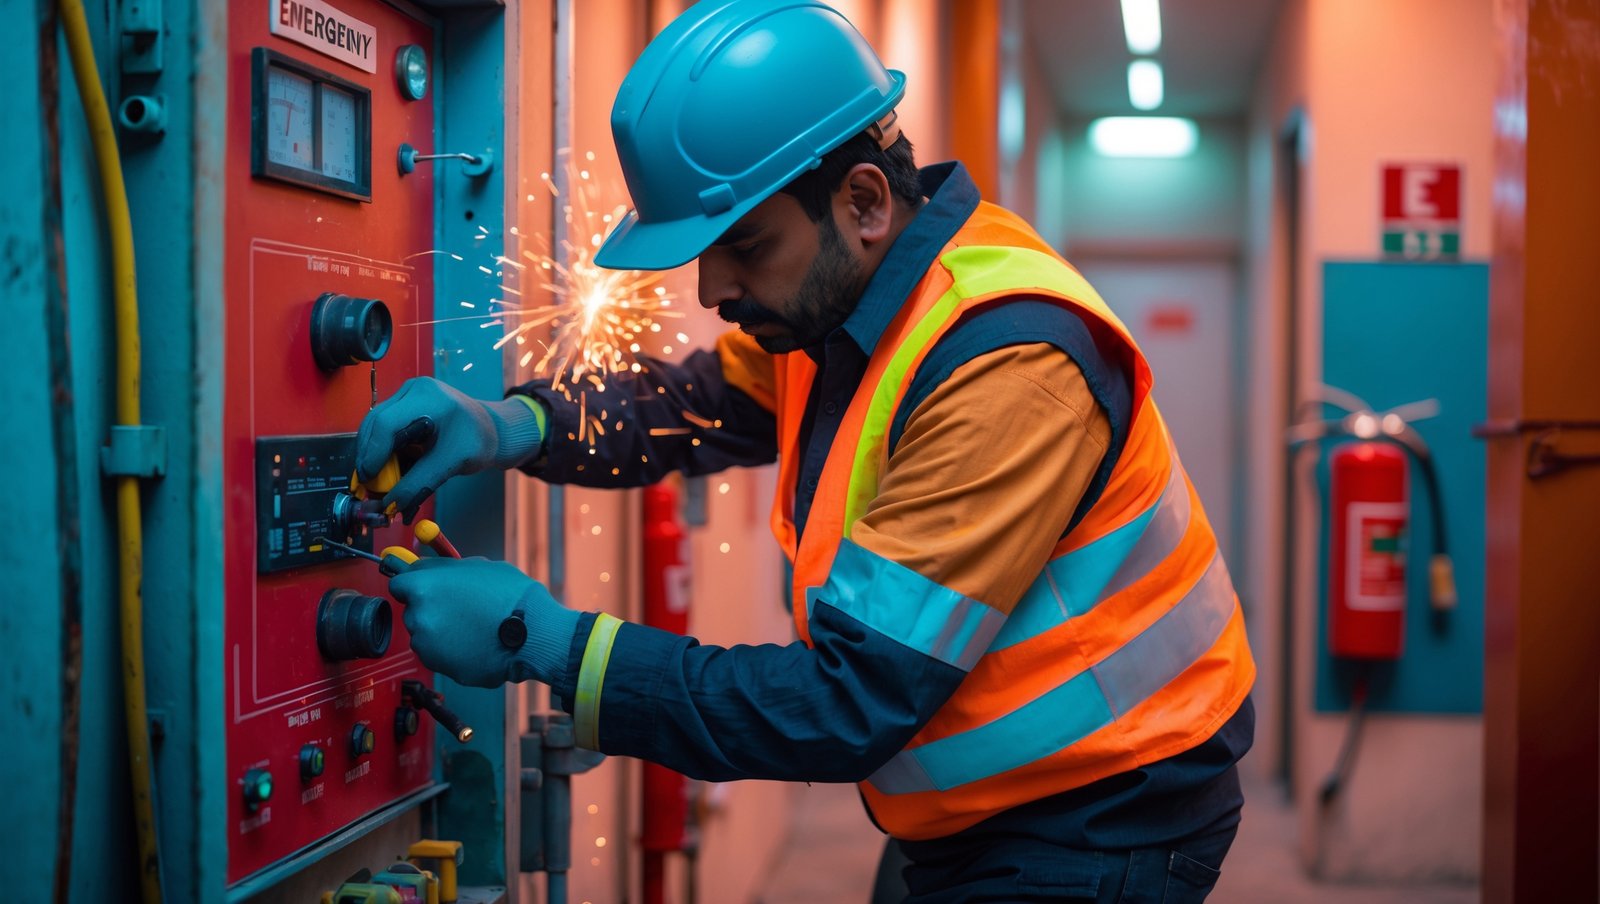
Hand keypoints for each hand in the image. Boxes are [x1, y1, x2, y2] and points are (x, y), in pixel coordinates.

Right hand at [355, 377, 544, 521]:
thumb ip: (420, 483)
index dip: (373, 452)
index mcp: (427, 397)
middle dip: (369, 457)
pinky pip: (384, 431)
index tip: (369, 478)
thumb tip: (392, 504)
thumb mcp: (452, 463)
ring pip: (375, 428)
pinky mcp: (404, 408)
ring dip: (374, 456)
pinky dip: (383, 453)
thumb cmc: (479, 442)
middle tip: (370, 485)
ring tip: (379, 483)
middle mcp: (412, 391)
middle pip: (375, 424)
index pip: (387, 423)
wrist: (492, 430)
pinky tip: (388, 473)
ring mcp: (407, 397)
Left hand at [388, 557, 577, 687]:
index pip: (398, 584)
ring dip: (442, 632)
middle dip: (431, 609)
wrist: (532, 634)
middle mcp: (418, 617)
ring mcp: (428, 646)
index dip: (414, 585)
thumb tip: (423, 565)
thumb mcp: (478, 566)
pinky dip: (454, 652)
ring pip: (427, 635)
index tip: (426, 588)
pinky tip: (478, 643)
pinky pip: (441, 656)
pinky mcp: (441, 668)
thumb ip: (444, 567)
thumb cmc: (510, 596)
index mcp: (423, 587)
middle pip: (413, 611)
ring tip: (475, 627)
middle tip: (461, 608)